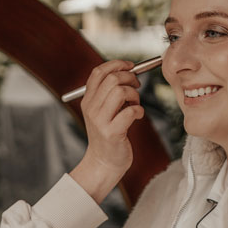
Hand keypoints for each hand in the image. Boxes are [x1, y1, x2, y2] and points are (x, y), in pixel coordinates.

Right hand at [69, 61, 143, 202]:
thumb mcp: (102, 112)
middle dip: (130, 78)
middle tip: (137, 87)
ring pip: (121, 92)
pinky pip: (131, 111)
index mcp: (87, 100)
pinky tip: (137, 116)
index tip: (130, 66)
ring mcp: (100, 121)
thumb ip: (108, 94)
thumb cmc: (109, 134)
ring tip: (135, 104)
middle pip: (112, 79)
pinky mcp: (112, 133)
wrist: (104, 163)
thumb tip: (129, 72)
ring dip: (135, 95)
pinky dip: (139, 110)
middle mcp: (91, 108)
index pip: (98, 72)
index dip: (116, 64)